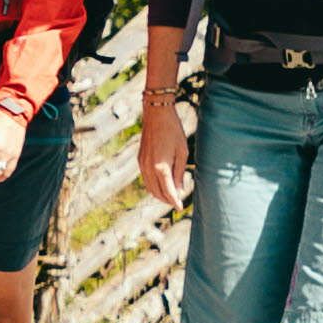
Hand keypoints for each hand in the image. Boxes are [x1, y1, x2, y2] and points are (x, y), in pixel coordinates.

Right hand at [135, 96, 189, 210]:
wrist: (156, 114)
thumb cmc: (173, 130)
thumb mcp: (182, 152)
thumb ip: (179, 173)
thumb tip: (179, 190)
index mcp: (161, 167)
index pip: (168, 191)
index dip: (174, 201)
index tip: (180, 208)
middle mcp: (149, 168)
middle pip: (157, 192)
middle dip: (167, 200)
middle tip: (177, 203)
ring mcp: (142, 164)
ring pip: (149, 187)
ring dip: (159, 195)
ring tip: (170, 197)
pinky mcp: (140, 159)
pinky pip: (146, 179)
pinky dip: (153, 186)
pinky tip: (161, 185)